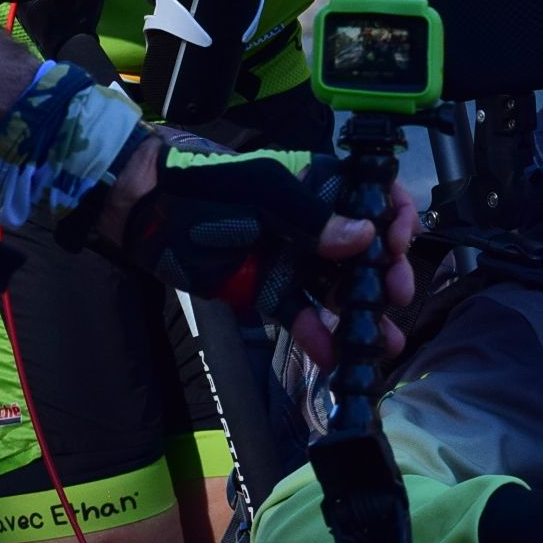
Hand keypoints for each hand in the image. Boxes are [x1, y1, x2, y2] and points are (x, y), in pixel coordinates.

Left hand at [106, 147, 416, 366]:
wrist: (144, 211)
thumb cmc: (204, 185)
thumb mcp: (259, 190)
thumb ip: (310, 216)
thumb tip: (366, 237)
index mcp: (318, 187)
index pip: (373, 197)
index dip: (395, 218)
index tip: (398, 242)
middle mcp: (314, 226)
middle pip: (366, 251)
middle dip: (389, 274)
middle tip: (396, 295)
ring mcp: (292, 261)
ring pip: (339, 291)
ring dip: (364, 315)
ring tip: (384, 343)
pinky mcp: (267, 294)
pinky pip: (301, 317)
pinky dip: (319, 337)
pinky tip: (336, 357)